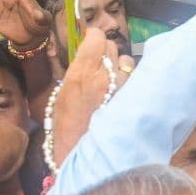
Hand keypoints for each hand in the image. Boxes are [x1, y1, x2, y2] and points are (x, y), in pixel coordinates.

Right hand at [50, 29, 133, 164]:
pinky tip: (123, 94)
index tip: (91, 43)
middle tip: (100, 64)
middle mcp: (106, 76)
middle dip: (106, 52)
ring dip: (120, 67)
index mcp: (82, 73)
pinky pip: (136, 79)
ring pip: (127, 61)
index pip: (97, 37)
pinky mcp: (137, 98)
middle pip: (113, 47)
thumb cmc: (65, 131)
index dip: (94, 38)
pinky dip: (131, 82)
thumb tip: (84, 59)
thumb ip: (74, 74)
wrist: (85, 158)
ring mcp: (124, 87)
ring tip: (113, 81)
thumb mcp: (58, 98)